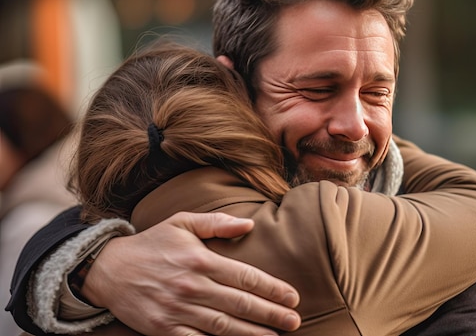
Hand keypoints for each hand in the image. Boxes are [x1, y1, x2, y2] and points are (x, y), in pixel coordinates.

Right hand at [82, 212, 300, 335]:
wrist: (108, 269)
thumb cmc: (152, 243)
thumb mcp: (182, 223)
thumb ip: (217, 223)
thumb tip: (249, 225)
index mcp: (200, 259)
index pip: (245, 276)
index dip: (272, 288)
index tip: (293, 297)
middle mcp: (192, 286)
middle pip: (240, 304)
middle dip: (271, 314)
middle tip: (294, 321)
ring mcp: (178, 310)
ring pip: (223, 326)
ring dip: (252, 333)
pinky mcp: (164, 329)